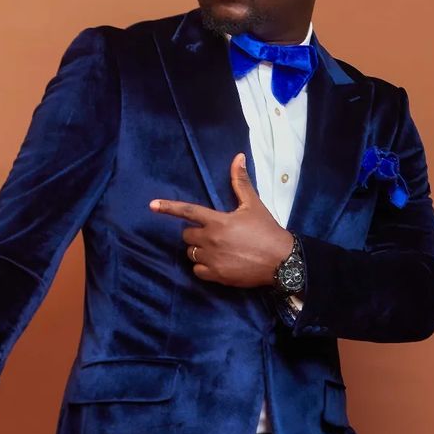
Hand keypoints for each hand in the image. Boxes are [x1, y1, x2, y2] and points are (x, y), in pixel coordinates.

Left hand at [149, 153, 292, 288]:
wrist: (281, 261)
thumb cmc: (267, 231)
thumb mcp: (253, 205)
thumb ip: (241, 183)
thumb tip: (238, 157)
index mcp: (217, 221)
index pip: (188, 212)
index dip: (168, 207)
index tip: (152, 206)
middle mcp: (210, 240)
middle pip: (187, 236)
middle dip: (194, 234)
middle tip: (211, 234)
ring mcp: (212, 260)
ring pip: (191, 254)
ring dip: (198, 250)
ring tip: (215, 249)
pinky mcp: (217, 276)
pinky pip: (197, 271)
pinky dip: (202, 268)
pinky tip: (215, 264)